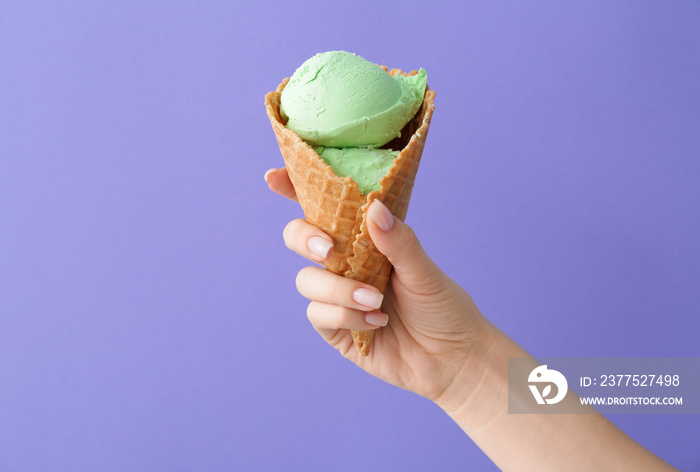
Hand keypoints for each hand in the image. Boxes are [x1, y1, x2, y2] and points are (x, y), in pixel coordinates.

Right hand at [265, 168, 494, 406]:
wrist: (453, 358)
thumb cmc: (442, 307)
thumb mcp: (424, 270)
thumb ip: (398, 241)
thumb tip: (374, 207)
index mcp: (364, 239)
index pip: (324, 208)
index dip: (294, 189)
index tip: (274, 178)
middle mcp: (345, 263)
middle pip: (299, 238)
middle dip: (304, 238)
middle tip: (327, 249)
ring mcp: (337, 296)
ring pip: (307, 280)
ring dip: (338, 289)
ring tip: (375, 300)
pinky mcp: (336, 329)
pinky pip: (318, 315)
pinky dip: (345, 316)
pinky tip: (376, 323)